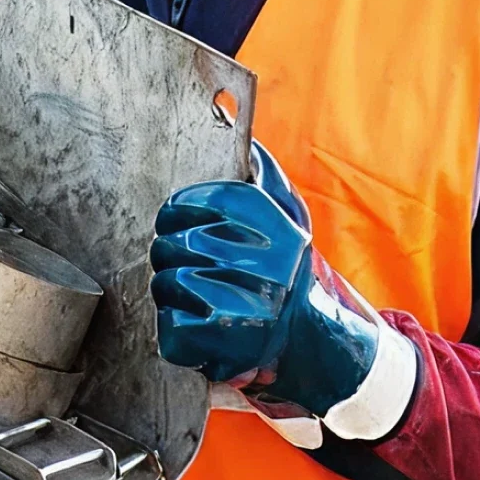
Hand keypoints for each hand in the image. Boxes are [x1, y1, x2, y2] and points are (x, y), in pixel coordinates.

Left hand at [150, 144, 416, 439]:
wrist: (313, 336)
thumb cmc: (287, 268)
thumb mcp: (289, 215)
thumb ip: (266, 177)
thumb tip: (248, 142)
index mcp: (266, 220)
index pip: (185, 203)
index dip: (173, 215)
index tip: (178, 226)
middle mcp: (258, 256)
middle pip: (169, 243)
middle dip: (169, 256)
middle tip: (188, 266)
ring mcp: (243, 298)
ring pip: (166, 283)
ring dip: (169, 293)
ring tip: (193, 297)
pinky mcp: (226, 336)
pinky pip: (170, 322)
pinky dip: (174, 327)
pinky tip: (196, 324)